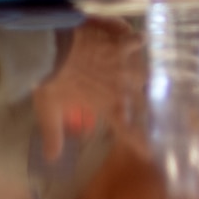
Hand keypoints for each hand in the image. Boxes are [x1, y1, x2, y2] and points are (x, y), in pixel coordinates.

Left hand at [33, 16, 144, 157]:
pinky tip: (139, 38)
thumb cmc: (51, 81)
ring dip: (142, 73)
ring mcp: (123, 63)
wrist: (51, 48)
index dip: (140, 141)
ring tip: (144, 72)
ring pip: (144, 70)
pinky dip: (138, 40)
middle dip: (144, 101)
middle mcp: (122, 86)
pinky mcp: (119, 42)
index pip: (129, 129)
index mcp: (109, 105)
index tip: (149, 152)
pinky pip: (137, 40)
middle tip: (146, 102)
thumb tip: (51, 159)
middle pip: (143, 97)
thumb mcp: (49, 111)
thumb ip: (53, 136)